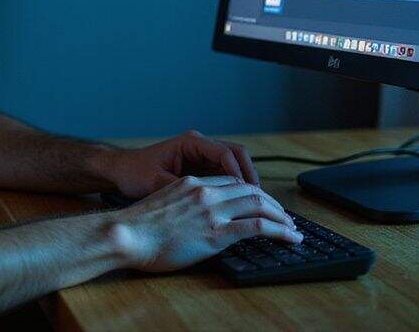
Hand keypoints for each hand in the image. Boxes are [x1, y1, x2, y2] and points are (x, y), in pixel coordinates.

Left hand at [103, 130, 259, 199]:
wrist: (120, 172)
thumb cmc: (134, 173)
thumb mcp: (155, 182)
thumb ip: (181, 189)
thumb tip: (204, 204)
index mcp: (191, 143)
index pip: (226, 153)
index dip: (239, 173)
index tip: (245, 193)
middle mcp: (199, 146)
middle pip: (237, 156)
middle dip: (249, 178)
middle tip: (260, 201)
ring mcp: (201, 158)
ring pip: (234, 167)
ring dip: (244, 185)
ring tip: (255, 206)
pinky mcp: (200, 170)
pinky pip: (224, 177)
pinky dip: (234, 190)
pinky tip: (239, 207)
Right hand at [109, 175, 299, 271]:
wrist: (126, 234)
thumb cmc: (136, 227)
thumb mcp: (161, 204)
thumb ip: (181, 205)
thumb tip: (190, 218)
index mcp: (191, 183)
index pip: (230, 182)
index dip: (250, 192)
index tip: (259, 202)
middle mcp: (205, 192)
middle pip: (249, 190)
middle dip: (271, 203)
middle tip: (284, 215)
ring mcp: (212, 211)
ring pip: (259, 205)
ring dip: (281, 216)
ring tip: (292, 227)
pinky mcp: (217, 232)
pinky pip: (258, 226)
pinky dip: (279, 230)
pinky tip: (289, 236)